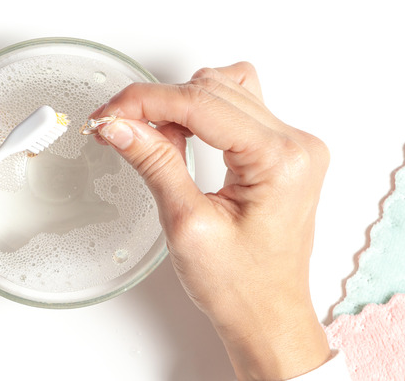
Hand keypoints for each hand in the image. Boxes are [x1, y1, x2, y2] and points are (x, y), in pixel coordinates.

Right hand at [91, 62, 330, 379]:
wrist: (267, 316)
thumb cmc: (241, 287)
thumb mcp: (187, 224)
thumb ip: (155, 164)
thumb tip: (121, 126)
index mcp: (280, 160)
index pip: (202, 103)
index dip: (146, 102)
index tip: (108, 114)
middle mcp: (295, 145)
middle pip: (213, 89)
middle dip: (158, 103)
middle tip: (119, 129)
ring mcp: (292, 146)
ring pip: (224, 90)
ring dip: (179, 105)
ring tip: (153, 140)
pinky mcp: (281, 152)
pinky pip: (237, 107)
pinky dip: (200, 113)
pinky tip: (181, 135)